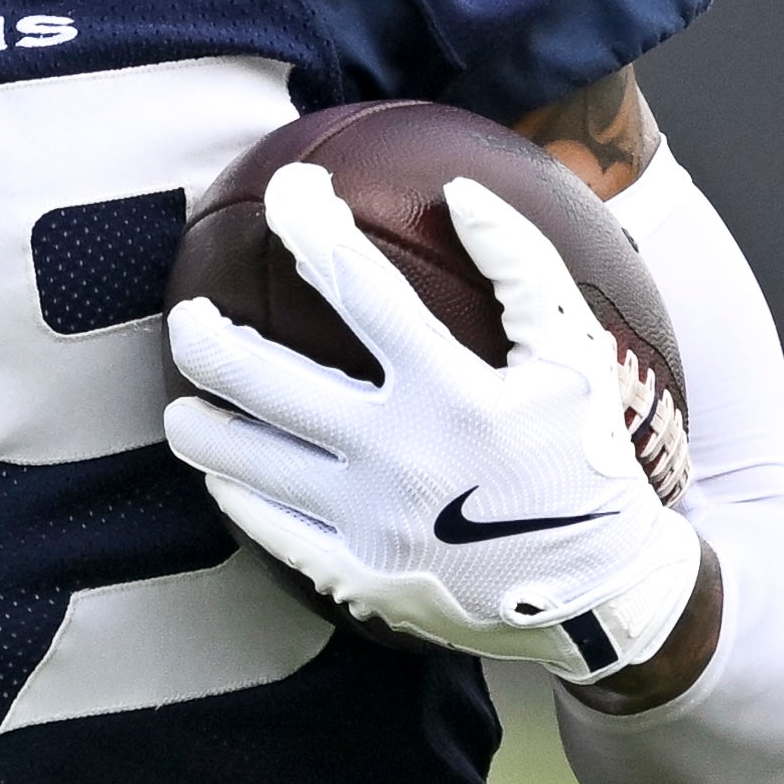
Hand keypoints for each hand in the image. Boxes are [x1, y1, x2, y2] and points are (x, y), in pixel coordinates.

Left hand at [162, 162, 704, 679]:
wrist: (601, 595)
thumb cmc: (588, 459)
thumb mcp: (577, 355)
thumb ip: (522, 266)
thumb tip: (459, 188)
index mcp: (451, 392)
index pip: (356, 285)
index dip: (310, 225)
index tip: (285, 192)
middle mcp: (398, 454)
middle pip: (262, 378)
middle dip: (205, 336)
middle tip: (188, 315)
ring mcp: (369, 521)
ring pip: (244, 459)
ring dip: (197, 424)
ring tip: (182, 404)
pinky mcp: (356, 576)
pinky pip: (270, 528)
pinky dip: (236, 495)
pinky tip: (223, 474)